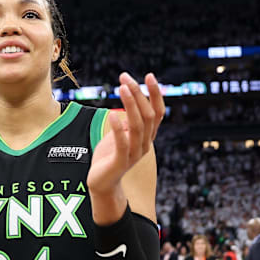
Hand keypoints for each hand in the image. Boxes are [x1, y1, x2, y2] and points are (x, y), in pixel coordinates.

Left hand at [86, 73, 164, 222]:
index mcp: (147, 136)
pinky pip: (122, 143)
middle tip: (124, 78)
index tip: (148, 75)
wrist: (102, 183)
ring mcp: (133, 154)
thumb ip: (128, 121)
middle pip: (147, 115)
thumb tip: (131, 102)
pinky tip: (112, 113)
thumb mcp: (120, 134)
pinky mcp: (120, 161)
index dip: (155, 94)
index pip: (157, 112)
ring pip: (137, 126)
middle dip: (138, 94)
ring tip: (122, 88)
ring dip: (131, 105)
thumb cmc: (109, 156)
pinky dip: (118, 128)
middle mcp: (144, 144)